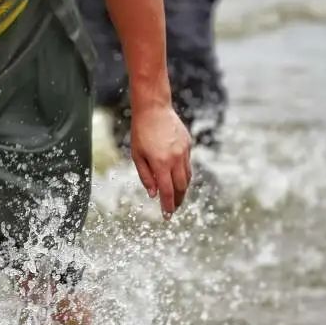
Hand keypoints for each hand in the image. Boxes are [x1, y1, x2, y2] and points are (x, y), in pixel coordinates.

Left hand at [129, 104, 190, 218]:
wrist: (154, 108)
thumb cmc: (141, 132)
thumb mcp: (137, 155)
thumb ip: (146, 176)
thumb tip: (153, 194)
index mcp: (161, 163)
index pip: (168, 191)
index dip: (168, 206)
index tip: (167, 216)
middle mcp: (176, 159)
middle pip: (181, 187)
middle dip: (178, 201)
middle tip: (173, 209)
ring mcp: (184, 152)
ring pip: (187, 177)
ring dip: (182, 189)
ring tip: (176, 196)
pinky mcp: (188, 145)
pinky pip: (188, 164)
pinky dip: (183, 173)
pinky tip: (176, 175)